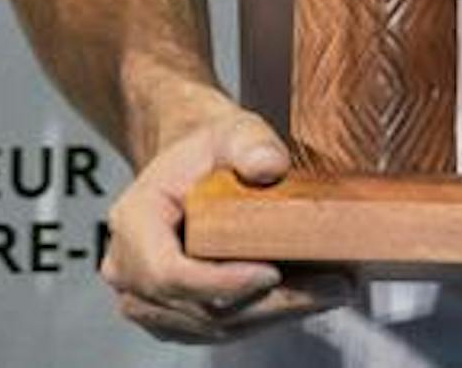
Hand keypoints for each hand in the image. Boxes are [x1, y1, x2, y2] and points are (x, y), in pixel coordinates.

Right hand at [101, 98, 351, 344]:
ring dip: (274, 315)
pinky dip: (264, 318)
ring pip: (213, 327)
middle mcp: (128, 269)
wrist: (191, 166)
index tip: (273, 273)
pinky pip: (217, 330)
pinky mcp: (172, 317)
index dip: (219, 283)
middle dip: (268, 304)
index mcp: (133, 222)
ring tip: (331, 290)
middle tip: (333, 286)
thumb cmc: (207, 150)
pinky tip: (306, 297)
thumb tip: (269, 165)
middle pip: (198, 310)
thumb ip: (250, 142)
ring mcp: (146, 300)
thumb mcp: (232, 131)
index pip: (168, 272)